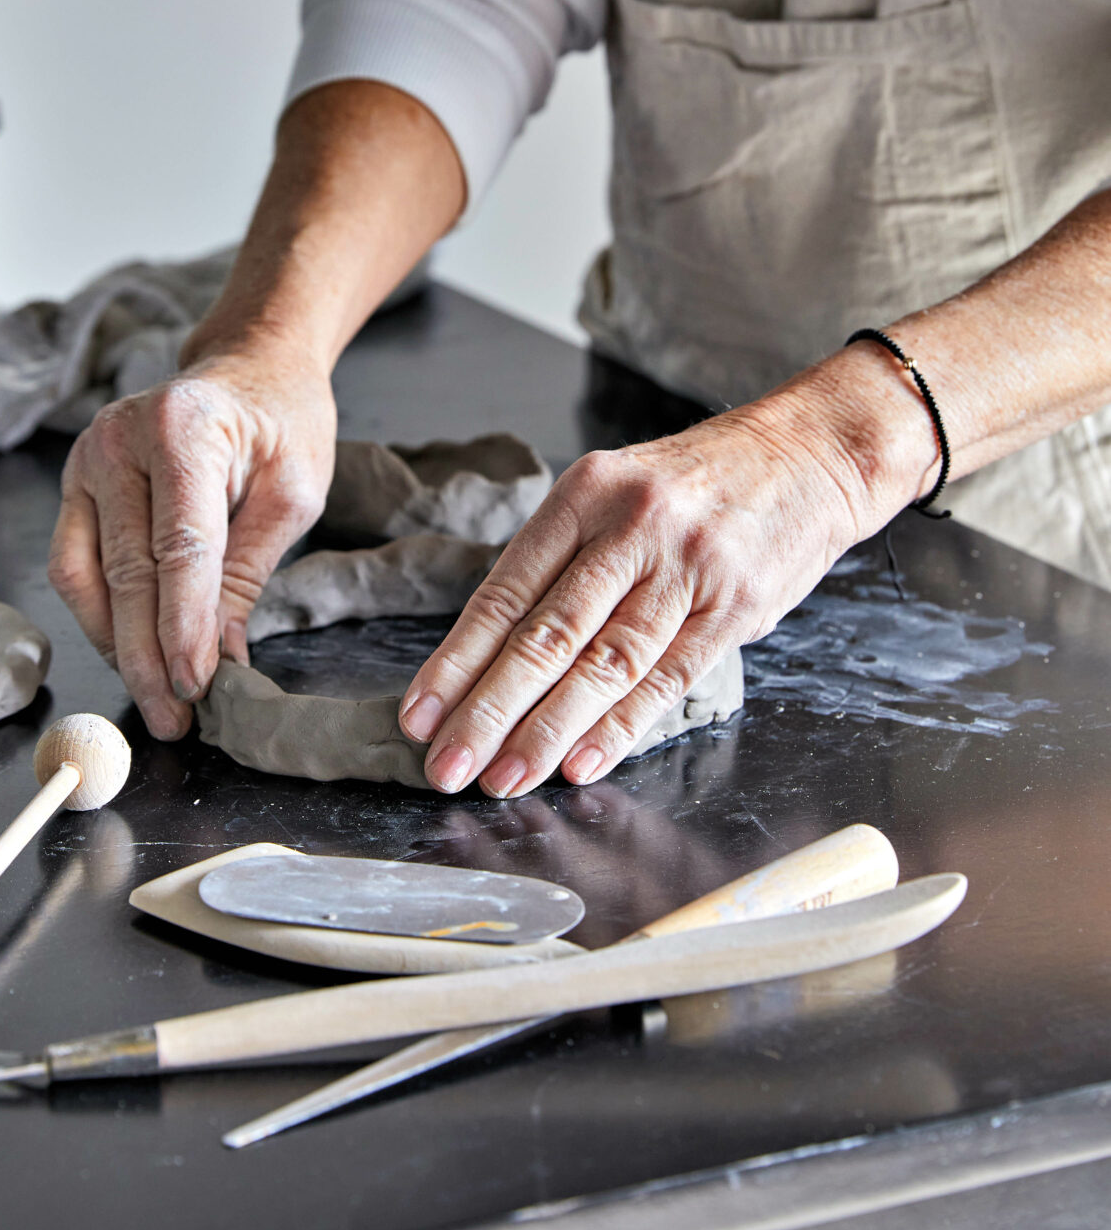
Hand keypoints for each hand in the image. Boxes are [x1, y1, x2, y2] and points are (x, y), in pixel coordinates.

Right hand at [48, 341, 335, 739]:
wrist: (249, 367)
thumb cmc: (281, 421)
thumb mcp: (292, 492)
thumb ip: (249, 574)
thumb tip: (218, 662)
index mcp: (181, 429)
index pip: (177, 549)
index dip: (183, 628)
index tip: (196, 688)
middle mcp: (117, 439)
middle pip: (124, 571)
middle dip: (148, 656)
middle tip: (174, 719)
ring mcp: (85, 459)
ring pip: (83, 577)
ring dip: (115, 647)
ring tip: (155, 699)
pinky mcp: (73, 484)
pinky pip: (73, 564)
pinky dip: (100, 616)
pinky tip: (131, 653)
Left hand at [397, 358, 934, 796]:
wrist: (810, 453)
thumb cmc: (699, 483)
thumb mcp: (619, 490)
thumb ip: (567, 560)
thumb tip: (495, 651)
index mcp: (585, 494)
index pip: (505, 591)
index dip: (456, 661)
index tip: (420, 715)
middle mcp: (630, 527)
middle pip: (545, 634)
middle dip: (488, 709)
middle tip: (449, 764)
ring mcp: (685, 568)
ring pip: (602, 664)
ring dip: (547, 731)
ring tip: (505, 776)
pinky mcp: (734, 606)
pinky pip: (666, 677)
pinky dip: (620, 727)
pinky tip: (582, 763)